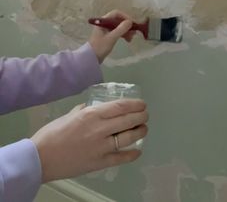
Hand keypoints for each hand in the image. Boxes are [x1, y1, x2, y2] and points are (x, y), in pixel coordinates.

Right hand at [32, 99, 147, 182]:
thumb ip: (84, 110)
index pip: (120, 107)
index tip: (142, 103)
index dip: (134, 104)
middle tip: (145, 114)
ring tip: (143, 129)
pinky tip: (137, 151)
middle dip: (141, 116)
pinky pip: (121, 158)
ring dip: (140, 132)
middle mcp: (100, 129)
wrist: (41, 158)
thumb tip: (93, 108)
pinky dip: (132, 154)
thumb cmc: (52, 133)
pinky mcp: (100, 163)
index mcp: (91, 114)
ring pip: (128, 137)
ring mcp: (101, 147)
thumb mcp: (69, 115)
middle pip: (128, 120)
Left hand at [89, 10, 134, 62]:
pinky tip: (128, 40)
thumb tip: (130, 22)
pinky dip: (123, 34)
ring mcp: (106, 29)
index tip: (132, 24)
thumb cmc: (100, 47)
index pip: (116, 13)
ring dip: (126, 30)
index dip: (125, 17)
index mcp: (103, 21)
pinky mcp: (108, 36)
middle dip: (127, 25)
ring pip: (119, 26)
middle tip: (134, 32)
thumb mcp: (111, 38)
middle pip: (118, 20)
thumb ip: (121, 29)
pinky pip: (118, 32)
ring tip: (131, 38)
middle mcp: (105, 23)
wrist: (91, 58)